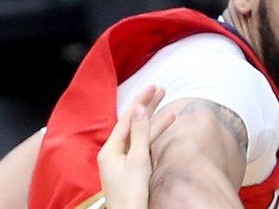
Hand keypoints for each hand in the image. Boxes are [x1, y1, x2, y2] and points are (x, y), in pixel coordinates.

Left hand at [98, 86, 176, 208]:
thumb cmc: (131, 192)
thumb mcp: (138, 159)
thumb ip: (140, 132)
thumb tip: (138, 108)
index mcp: (110, 149)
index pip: (127, 118)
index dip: (141, 101)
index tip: (153, 87)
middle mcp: (113, 153)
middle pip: (132, 124)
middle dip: (147, 107)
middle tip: (161, 90)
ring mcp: (122, 161)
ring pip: (140, 135)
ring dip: (154, 120)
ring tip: (168, 106)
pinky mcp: (131, 169)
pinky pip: (143, 147)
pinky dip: (154, 136)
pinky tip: (164, 127)